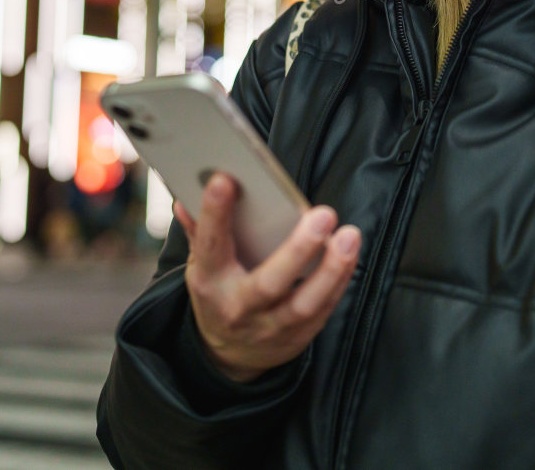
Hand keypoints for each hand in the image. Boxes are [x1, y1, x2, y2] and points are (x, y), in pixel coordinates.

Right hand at [174, 172, 361, 382]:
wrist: (228, 355)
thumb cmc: (219, 293)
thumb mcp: (202, 265)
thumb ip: (199, 231)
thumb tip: (184, 196)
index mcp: (209, 282)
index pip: (210, 246)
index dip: (215, 214)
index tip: (224, 179)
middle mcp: (239, 308)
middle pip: (269, 283)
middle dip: (298, 249)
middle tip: (323, 214)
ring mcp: (270, 327)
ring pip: (304, 303)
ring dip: (332, 269)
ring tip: (348, 235)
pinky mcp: (298, 336)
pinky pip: (324, 309)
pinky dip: (339, 279)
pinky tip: (350, 252)